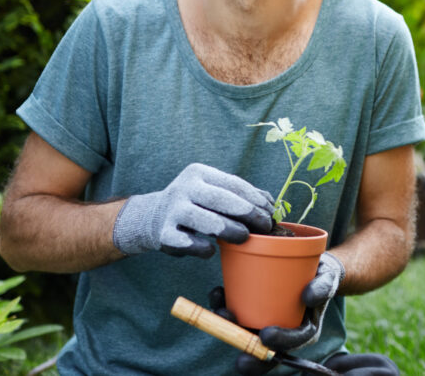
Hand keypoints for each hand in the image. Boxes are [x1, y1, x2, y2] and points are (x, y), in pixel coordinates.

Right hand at [112, 163, 272, 257]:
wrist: (153, 216)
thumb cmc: (195, 203)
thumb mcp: (213, 191)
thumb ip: (240, 195)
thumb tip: (272, 204)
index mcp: (199, 173)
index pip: (233, 184)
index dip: (255, 198)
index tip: (271, 212)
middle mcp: (184, 188)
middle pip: (222, 200)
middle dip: (248, 213)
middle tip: (266, 226)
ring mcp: (173, 211)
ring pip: (206, 221)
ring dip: (229, 230)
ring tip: (245, 237)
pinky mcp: (164, 234)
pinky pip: (187, 243)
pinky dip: (202, 248)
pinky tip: (211, 250)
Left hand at [210, 252, 345, 373]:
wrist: (311, 266)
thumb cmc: (321, 274)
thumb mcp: (328, 277)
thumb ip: (323, 286)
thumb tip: (308, 298)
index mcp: (305, 329)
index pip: (293, 343)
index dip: (279, 344)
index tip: (265, 337)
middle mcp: (285, 330)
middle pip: (267, 350)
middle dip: (251, 354)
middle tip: (239, 356)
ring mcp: (268, 321)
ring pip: (248, 334)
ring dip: (230, 329)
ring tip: (221, 314)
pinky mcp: (254, 309)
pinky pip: (239, 313)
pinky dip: (226, 305)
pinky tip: (217, 293)